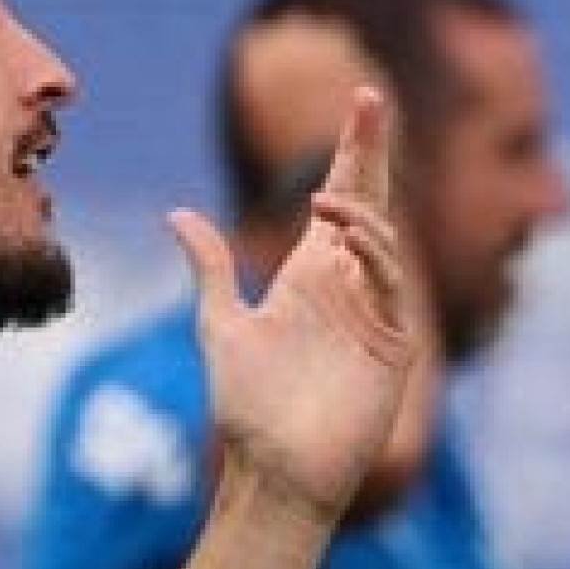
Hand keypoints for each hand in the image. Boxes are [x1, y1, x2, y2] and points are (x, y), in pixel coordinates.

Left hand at [169, 85, 417, 522]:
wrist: (274, 472)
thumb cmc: (248, 411)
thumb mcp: (220, 326)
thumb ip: (212, 269)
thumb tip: (177, 214)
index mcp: (311, 276)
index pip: (339, 200)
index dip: (350, 152)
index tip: (357, 103)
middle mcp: (347, 286)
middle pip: (369, 202)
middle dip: (370, 150)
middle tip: (370, 96)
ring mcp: (375, 312)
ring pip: (380, 237)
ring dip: (357, 210)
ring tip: (325, 204)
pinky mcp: (392, 345)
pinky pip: (386, 284)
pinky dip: (370, 253)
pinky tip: (341, 239)